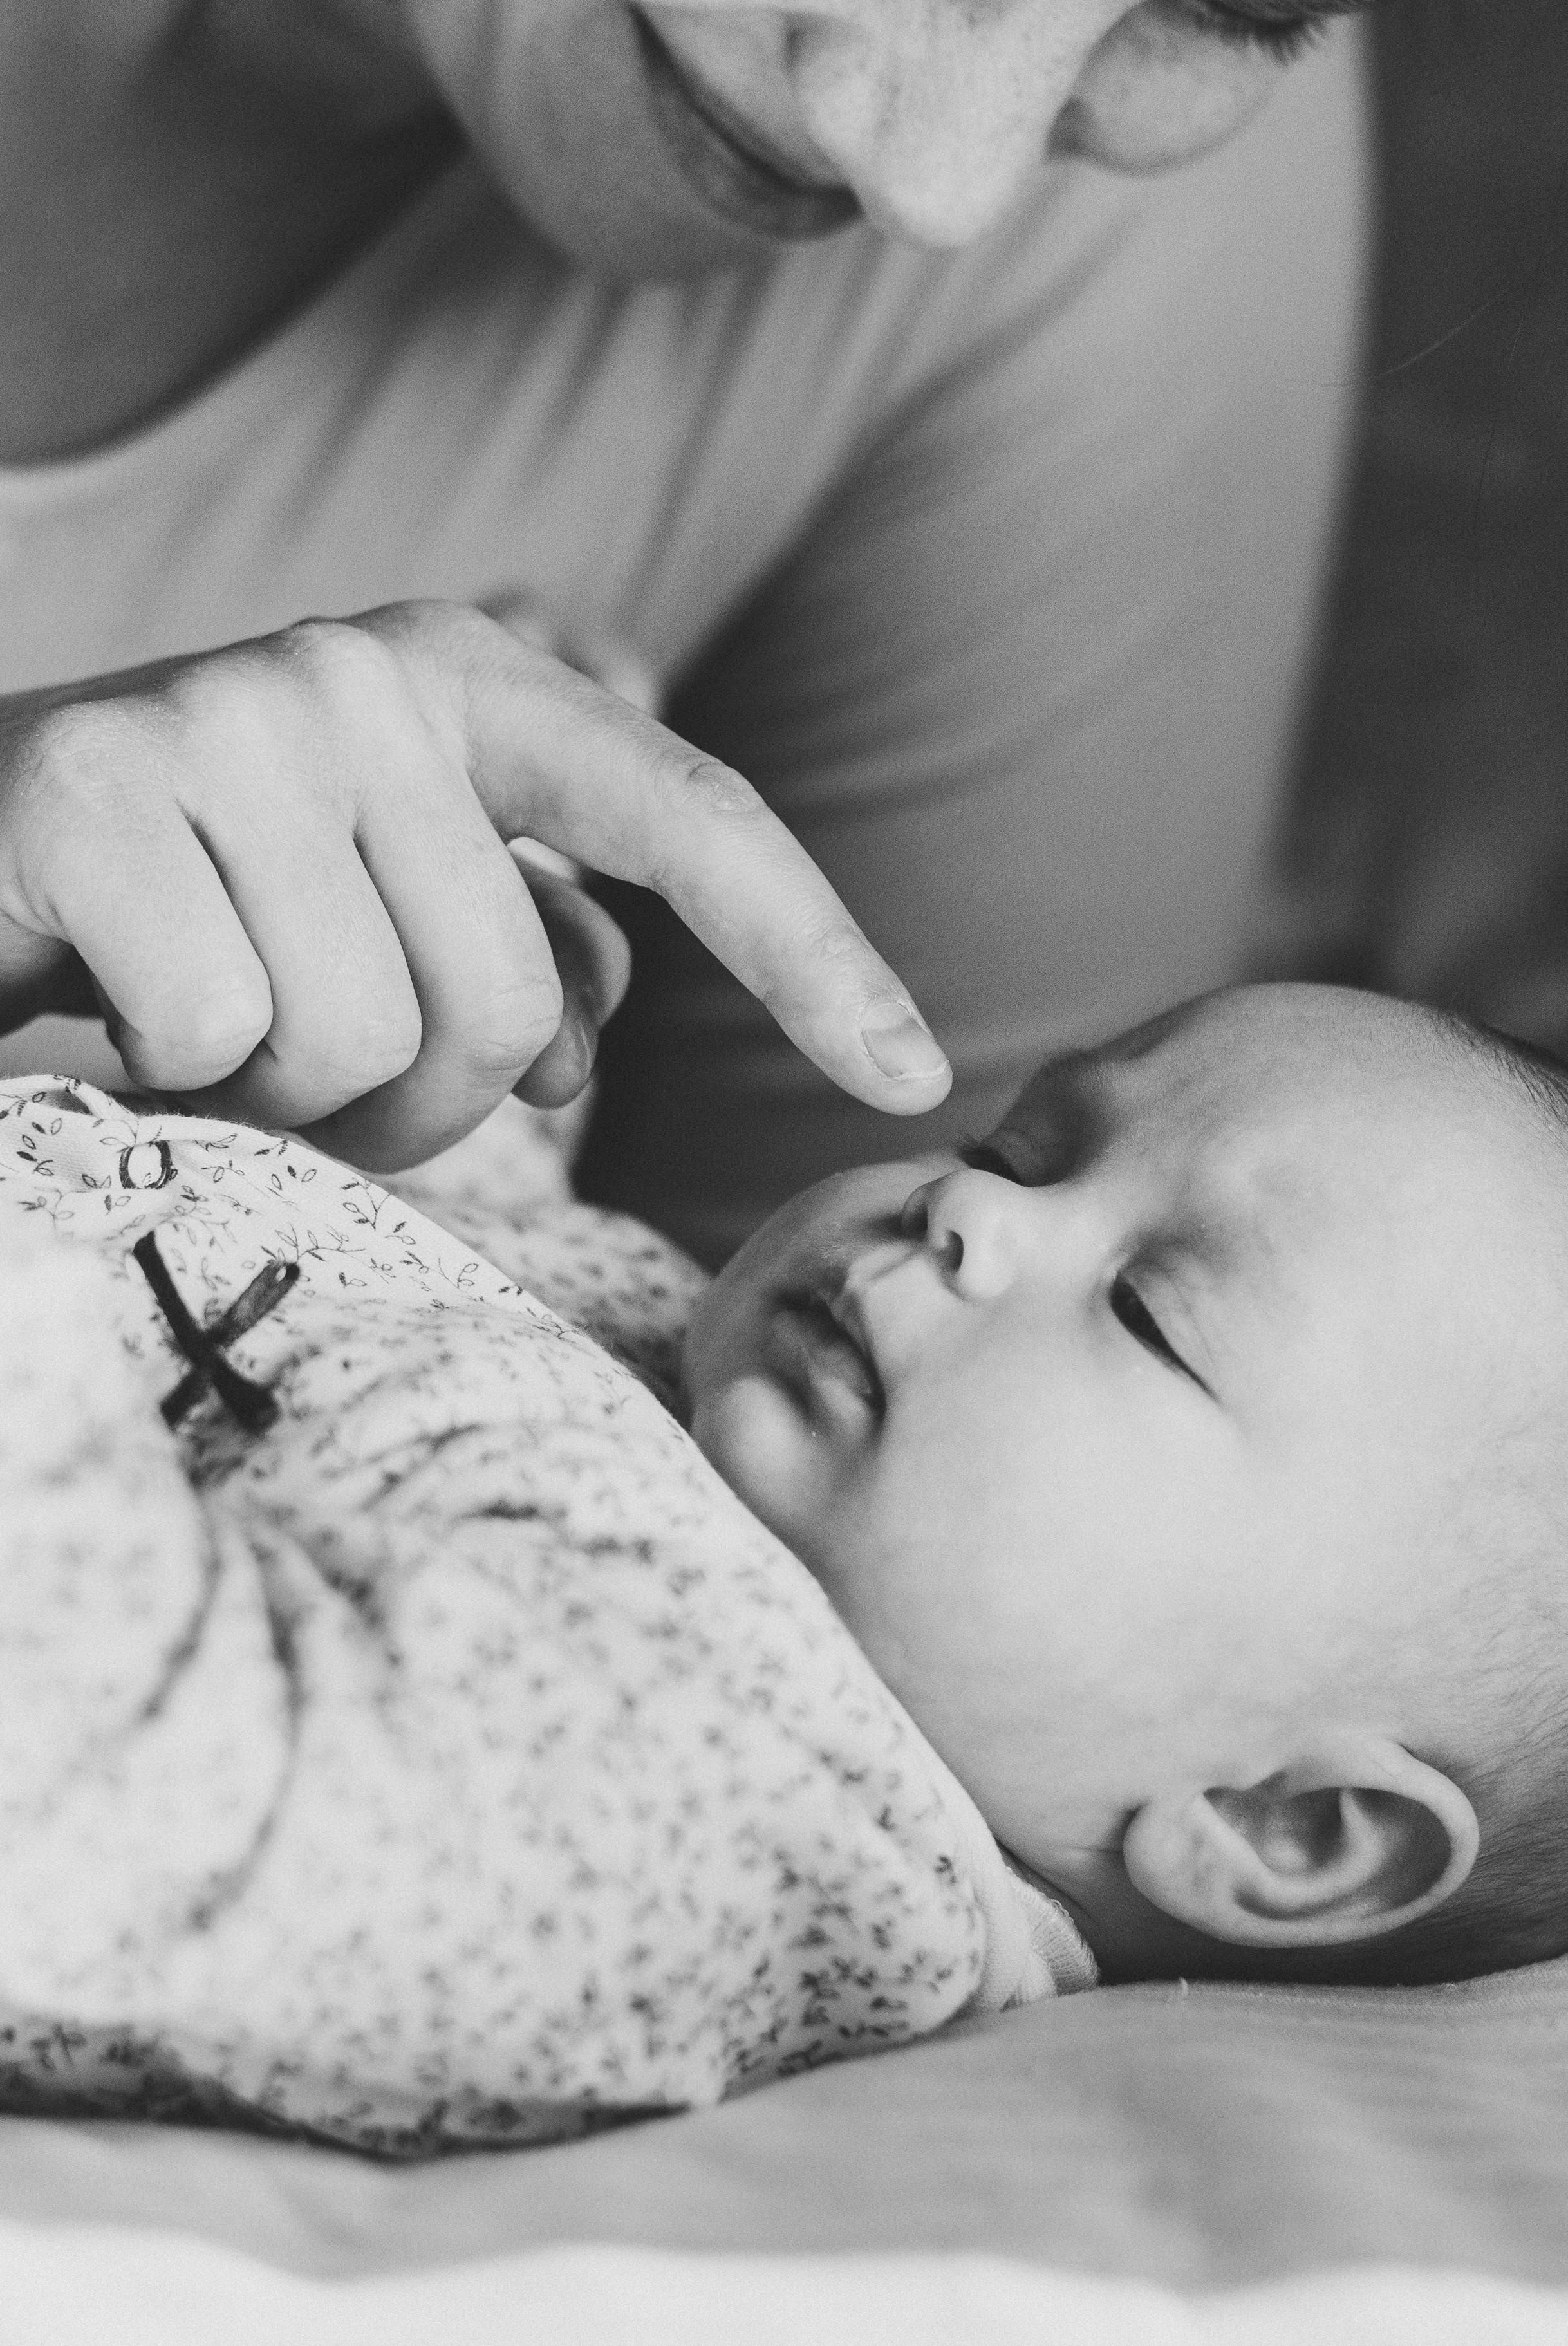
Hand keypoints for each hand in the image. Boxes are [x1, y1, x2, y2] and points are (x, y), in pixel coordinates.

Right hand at [0, 601, 950, 1167]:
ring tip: (214, 1024)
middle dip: (413, 1102)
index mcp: (467, 683)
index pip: (690, 815)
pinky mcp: (96, 786)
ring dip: (293, 1099)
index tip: (915, 1082)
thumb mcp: (379, 903)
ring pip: (365, 1043)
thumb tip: (592, 1047)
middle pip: (510, 1012)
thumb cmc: (197, 899)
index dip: (814, 954)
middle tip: (307, 1064)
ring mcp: (233, 715)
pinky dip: (174, 1072)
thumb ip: (513, 946)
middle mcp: (365, 671)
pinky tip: (119, 1005)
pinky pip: (225, 1038)